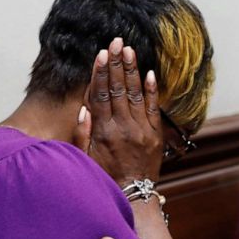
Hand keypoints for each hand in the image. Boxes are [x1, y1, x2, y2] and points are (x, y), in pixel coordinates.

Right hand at [72, 37, 163, 183]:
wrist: (133, 196)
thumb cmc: (105, 178)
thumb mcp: (85, 159)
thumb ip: (83, 134)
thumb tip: (83, 109)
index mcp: (104, 132)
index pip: (101, 95)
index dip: (100, 73)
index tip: (100, 54)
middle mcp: (123, 127)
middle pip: (118, 89)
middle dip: (116, 64)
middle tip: (116, 42)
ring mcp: (142, 130)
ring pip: (136, 94)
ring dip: (132, 70)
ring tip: (129, 50)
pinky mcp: (155, 135)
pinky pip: (155, 108)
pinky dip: (152, 90)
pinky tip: (149, 73)